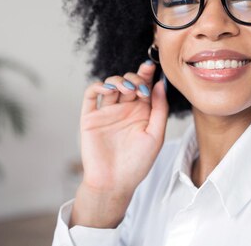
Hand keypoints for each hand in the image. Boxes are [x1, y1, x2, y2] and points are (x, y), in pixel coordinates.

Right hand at [70, 61, 168, 227]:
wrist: (114, 183)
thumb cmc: (137, 164)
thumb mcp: (156, 135)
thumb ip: (159, 109)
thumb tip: (160, 84)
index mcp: (141, 113)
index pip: (144, 86)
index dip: (146, 74)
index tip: (150, 67)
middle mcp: (124, 109)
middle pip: (128, 82)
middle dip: (134, 78)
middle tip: (138, 88)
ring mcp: (107, 112)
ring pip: (110, 84)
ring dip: (118, 81)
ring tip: (125, 90)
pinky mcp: (90, 117)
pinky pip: (91, 95)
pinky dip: (97, 86)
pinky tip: (107, 90)